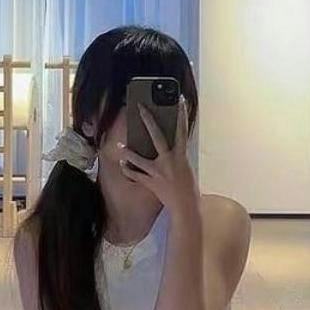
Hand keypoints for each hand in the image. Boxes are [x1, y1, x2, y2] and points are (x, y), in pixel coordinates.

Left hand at [118, 96, 197, 213]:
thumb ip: (176, 155)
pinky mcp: (150, 183)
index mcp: (181, 156)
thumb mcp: (186, 168)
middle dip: (148, 120)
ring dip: (129, 152)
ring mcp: (158, 172)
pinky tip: (122, 165)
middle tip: (140, 107)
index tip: (178, 101)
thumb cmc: (189, 188)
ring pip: (139, 159)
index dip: (181, 114)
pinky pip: (136, 175)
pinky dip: (128, 170)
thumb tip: (166, 145)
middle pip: (157, 136)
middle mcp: (169, 161)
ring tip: (120, 146)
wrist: (186, 208)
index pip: (182, 130)